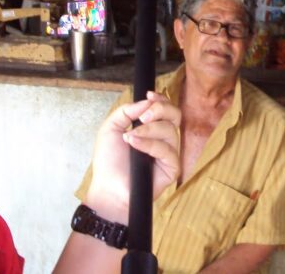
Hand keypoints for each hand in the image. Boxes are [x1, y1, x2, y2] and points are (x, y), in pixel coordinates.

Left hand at [85, 91, 180, 222]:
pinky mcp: (172, 168)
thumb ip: (126, 111)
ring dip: (149, 130)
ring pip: (170, 131)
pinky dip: (150, 145)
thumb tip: (145, 101)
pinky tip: (135, 146)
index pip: (165, 109)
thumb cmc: (109, 162)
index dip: (161, 100)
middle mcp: (162, 139)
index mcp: (151, 129)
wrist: (109, 188)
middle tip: (143, 117)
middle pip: (175, 115)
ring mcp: (168, 153)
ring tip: (130, 137)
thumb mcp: (110, 129)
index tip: (149, 96)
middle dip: (160, 110)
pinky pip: (168, 150)